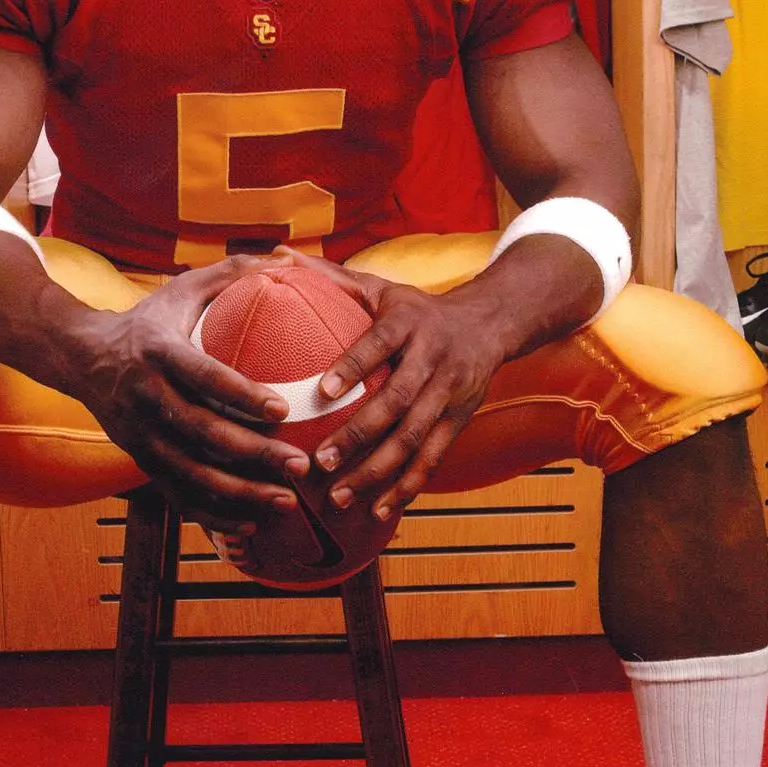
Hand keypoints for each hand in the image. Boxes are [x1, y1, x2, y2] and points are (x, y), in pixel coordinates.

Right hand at [64, 257, 312, 529]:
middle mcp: (144, 396)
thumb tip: (289, 259)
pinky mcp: (138, 459)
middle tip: (300, 465)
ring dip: (239, 493)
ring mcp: (138, 434)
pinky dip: (213, 514)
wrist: (80, 355)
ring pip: (190, 473)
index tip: (282, 409)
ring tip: (286, 500)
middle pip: (202, 433)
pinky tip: (253, 522)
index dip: (241, 394)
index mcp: (158, 350)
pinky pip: (177, 495)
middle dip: (253, 454)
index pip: (203, 375)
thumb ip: (233, 274)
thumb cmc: (149, 319)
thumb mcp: (182, 289)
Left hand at [272, 248, 508, 520]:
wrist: (490, 323)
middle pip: (398, 401)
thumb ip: (330, 277)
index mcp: (408, 321)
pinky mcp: (460, 419)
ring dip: (379, 471)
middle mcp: (433, 357)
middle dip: (360, 435)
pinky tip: (379, 511)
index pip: (380, 343)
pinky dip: (408, 486)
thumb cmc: (415, 308)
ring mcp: (450, 392)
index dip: (354, 366)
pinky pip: (433, 458)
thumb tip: (277, 255)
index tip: (323, 391)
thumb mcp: (380, 286)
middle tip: (321, 461)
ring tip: (341, 495)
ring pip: (415, 437)